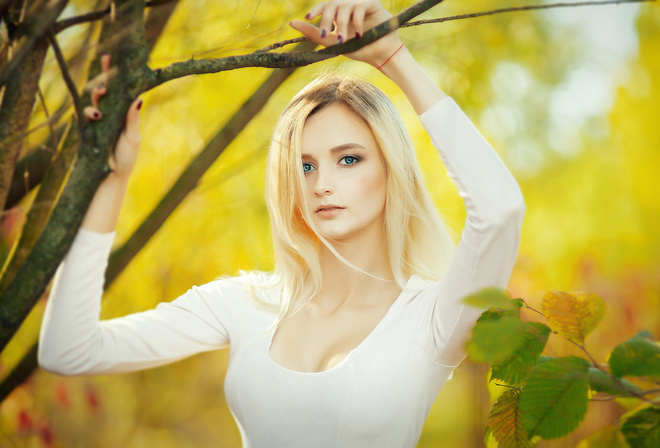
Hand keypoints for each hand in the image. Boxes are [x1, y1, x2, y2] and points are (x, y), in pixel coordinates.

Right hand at [84, 54, 141, 178]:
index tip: (113, 57)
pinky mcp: (87, 128)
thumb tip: (138, 98)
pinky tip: (97, 114)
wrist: (112, 176)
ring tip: (102, 93)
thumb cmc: (126, 157)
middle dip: (103, 75)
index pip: (119, 89)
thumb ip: (132, 119)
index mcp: (122, 112)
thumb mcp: (133, 137)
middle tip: (107, 64)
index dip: (114, 74)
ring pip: (92, 99)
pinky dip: (90, 112)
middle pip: (102, 89)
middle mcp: (108, 113)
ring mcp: (97, 120)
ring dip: (96, 94)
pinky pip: (85, 115)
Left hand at [289, 0, 403, 67]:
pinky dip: (356, 21)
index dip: (316, 9)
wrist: (380, 54)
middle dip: (326, 19)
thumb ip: (314, 34)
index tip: (308, 17)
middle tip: (324, 34)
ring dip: (341, 24)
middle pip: (332, 4)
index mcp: (338, 14)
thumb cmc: (358, 50)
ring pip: (344, 6)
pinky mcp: (373, 3)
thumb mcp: (333, 43)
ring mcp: (360, 3)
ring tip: (343, 40)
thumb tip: (292, 23)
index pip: (325, 6)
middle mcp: (348, 6)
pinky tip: (359, 34)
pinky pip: (360, 7)